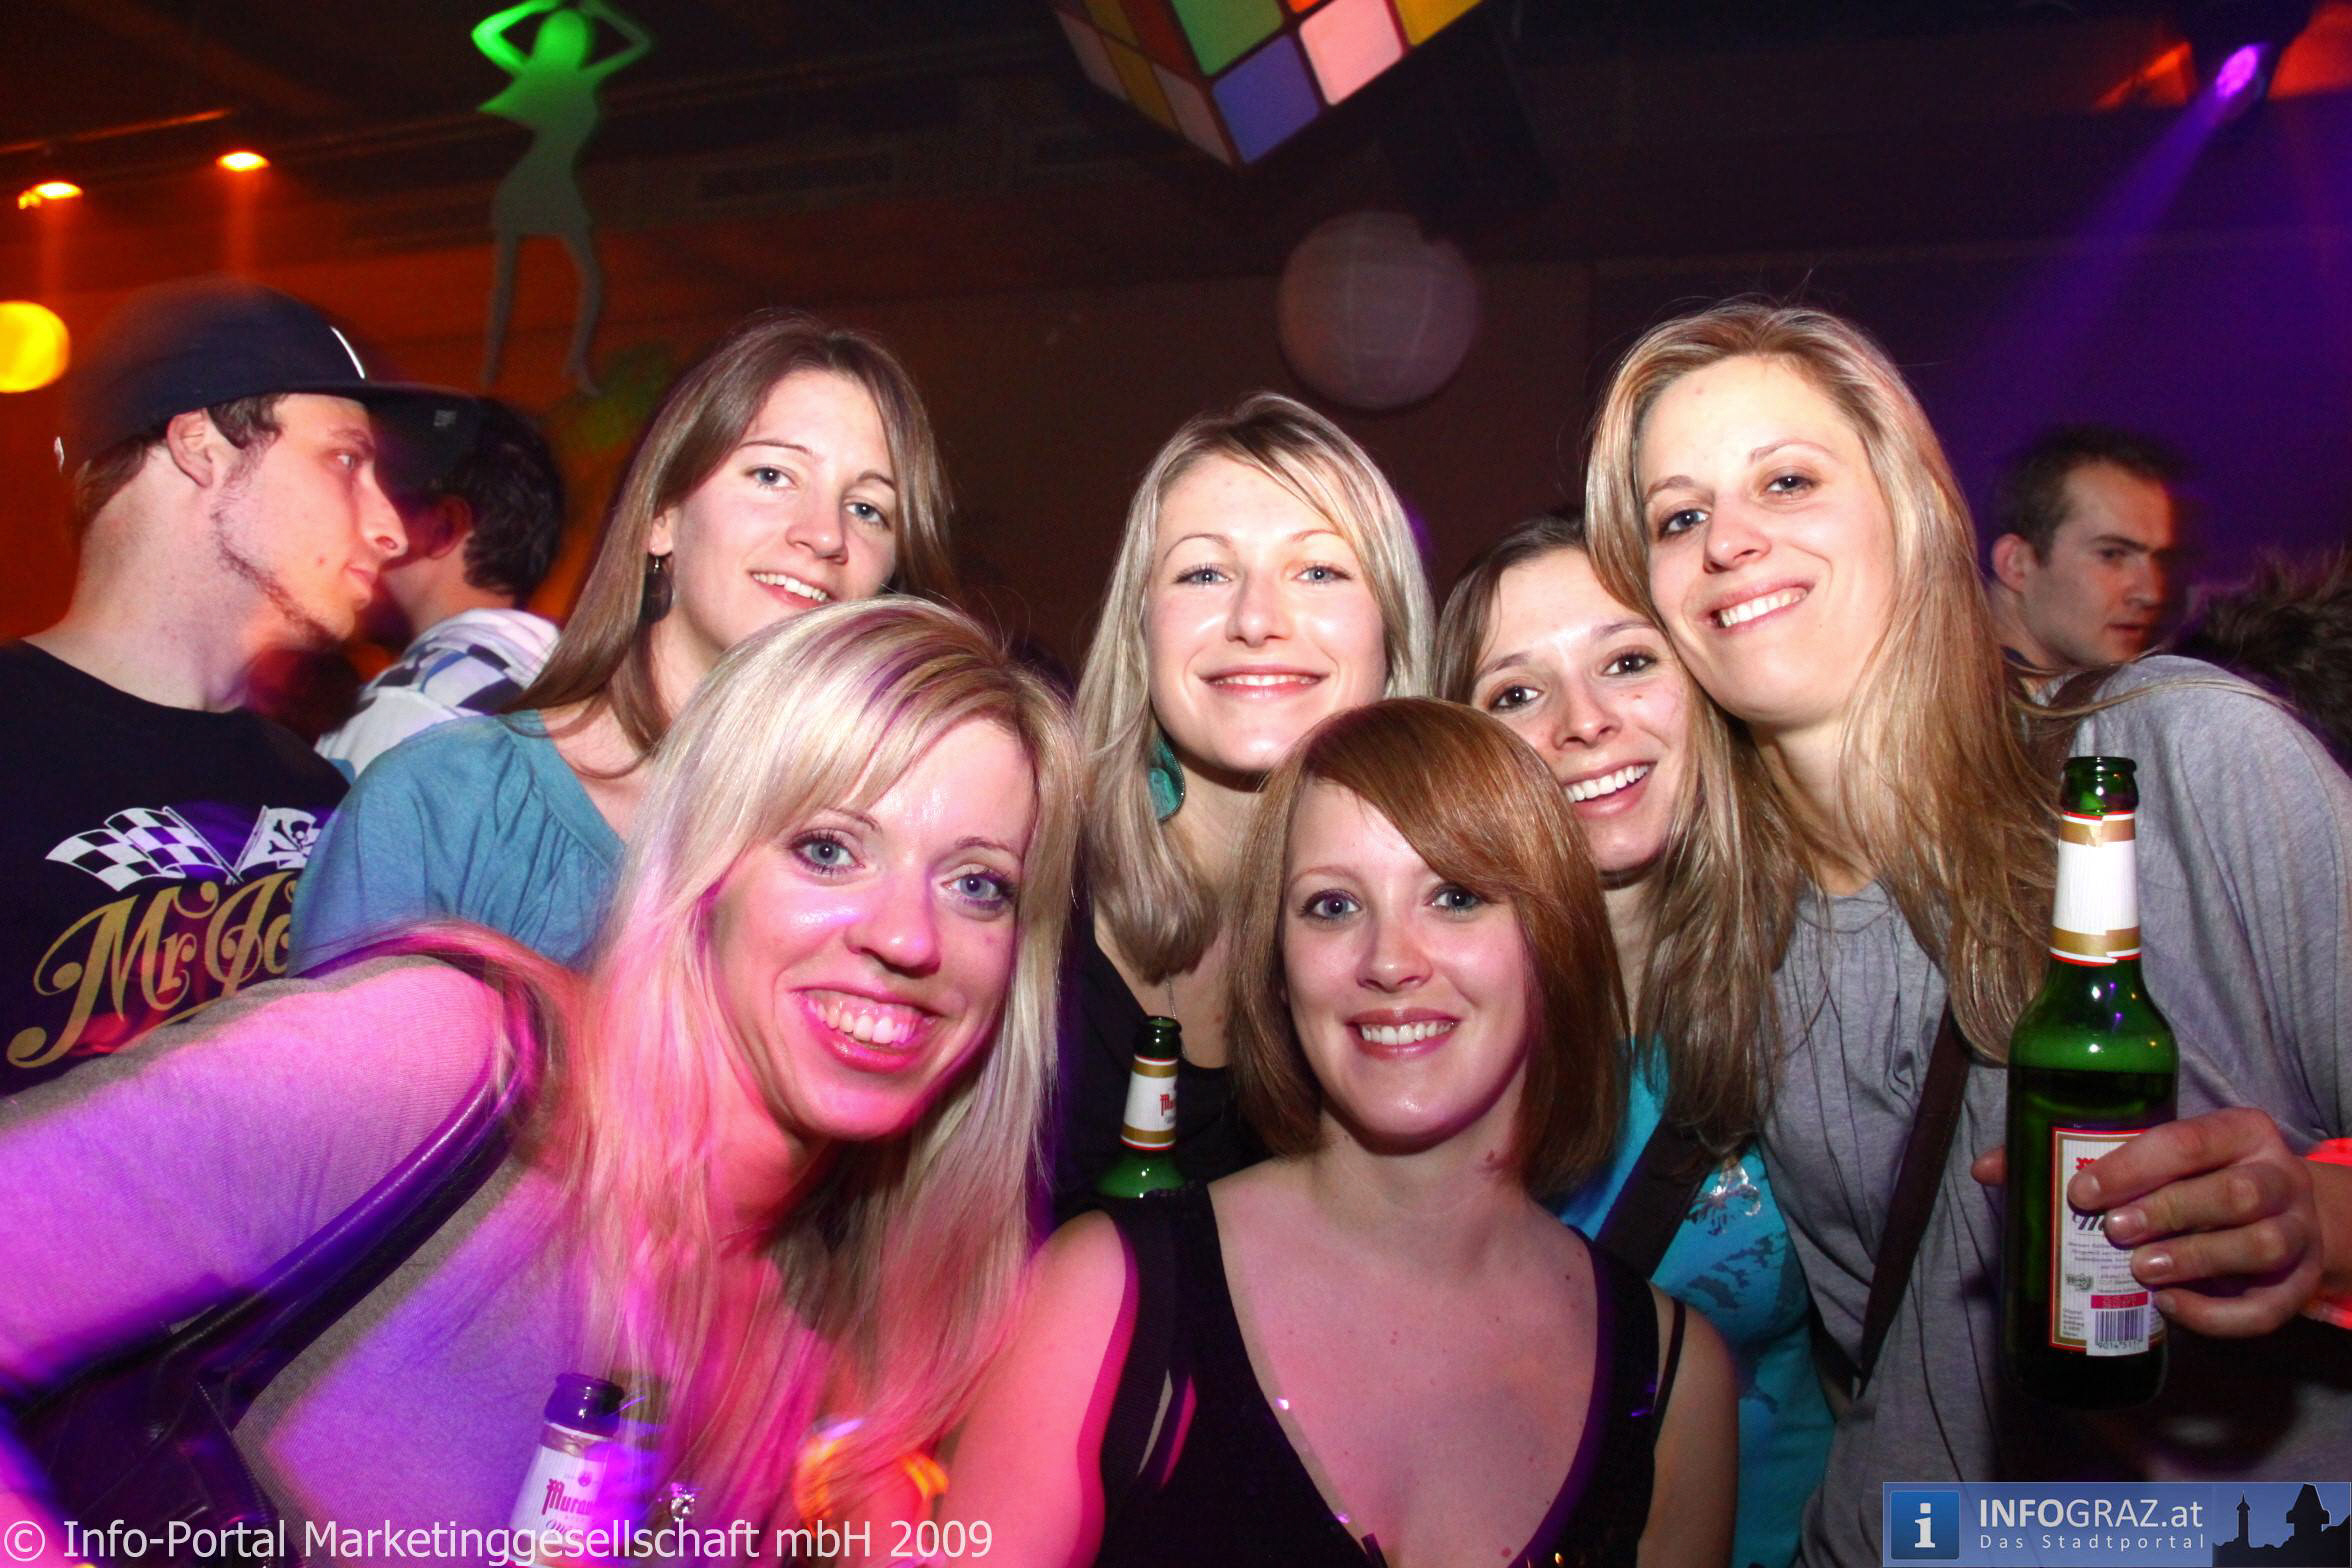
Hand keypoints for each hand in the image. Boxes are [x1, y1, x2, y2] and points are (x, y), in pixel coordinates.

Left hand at [1970, 1107, 2321, 1335]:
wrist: (2286, 1218)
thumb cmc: (2197, 1180)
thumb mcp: (2156, 1156)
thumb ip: (2079, 1159)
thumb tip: (1989, 1169)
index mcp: (2239, 1132)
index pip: (2189, 1141)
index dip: (2134, 1166)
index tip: (2082, 1191)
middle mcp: (2278, 1178)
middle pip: (2234, 1194)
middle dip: (2169, 1212)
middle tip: (2113, 1231)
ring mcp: (2297, 1234)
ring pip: (2259, 1247)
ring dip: (2196, 1260)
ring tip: (2141, 1270)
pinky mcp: (2299, 1288)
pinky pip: (2265, 1310)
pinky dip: (2217, 1315)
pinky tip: (2171, 1307)